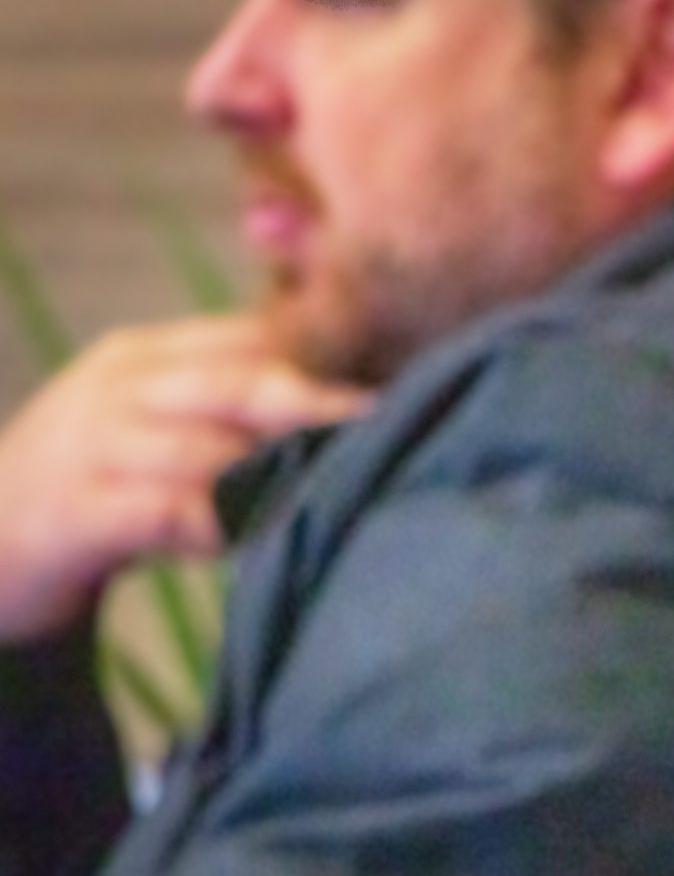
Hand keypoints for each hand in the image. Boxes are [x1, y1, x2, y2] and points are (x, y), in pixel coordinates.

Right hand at [0, 314, 370, 642]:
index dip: (327, 356)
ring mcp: (90, 447)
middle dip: (320, 404)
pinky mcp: (72, 513)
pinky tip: (256, 537)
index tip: (399, 378)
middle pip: (239, 382)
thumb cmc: (98, 486)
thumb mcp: (159, 428)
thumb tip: (348, 406)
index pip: (250, 337)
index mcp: (146, 356)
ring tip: (340, 486)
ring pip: (210, 448)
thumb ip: (233, 410)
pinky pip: (164, 512)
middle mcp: (119, 388)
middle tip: (386, 424)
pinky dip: (218, 524)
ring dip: (281, 471)